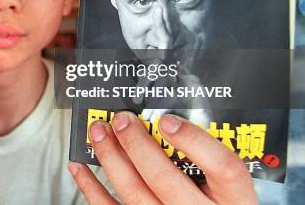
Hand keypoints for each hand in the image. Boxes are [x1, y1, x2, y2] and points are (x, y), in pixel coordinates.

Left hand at [68, 112, 256, 203]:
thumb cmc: (217, 203)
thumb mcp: (227, 185)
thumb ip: (208, 157)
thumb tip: (168, 117)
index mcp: (234, 198)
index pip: (223, 167)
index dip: (193, 141)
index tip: (167, 120)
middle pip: (165, 179)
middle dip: (137, 144)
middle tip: (121, 119)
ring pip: (134, 193)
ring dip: (111, 158)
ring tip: (99, 132)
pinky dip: (91, 188)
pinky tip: (79, 167)